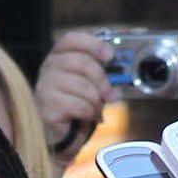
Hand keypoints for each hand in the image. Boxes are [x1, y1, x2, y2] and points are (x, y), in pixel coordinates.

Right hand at [35, 32, 113, 156]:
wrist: (64, 137)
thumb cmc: (78, 106)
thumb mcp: (92, 83)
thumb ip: (105, 67)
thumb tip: (133, 44)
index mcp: (58, 57)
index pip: (71, 39)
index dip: (92, 44)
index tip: (110, 55)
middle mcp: (47, 69)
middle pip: (81, 61)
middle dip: (102, 79)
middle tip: (110, 94)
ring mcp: (44, 88)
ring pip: (81, 85)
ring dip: (96, 100)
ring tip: (97, 110)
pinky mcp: (47, 108)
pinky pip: (78, 105)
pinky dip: (89, 113)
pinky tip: (88, 118)